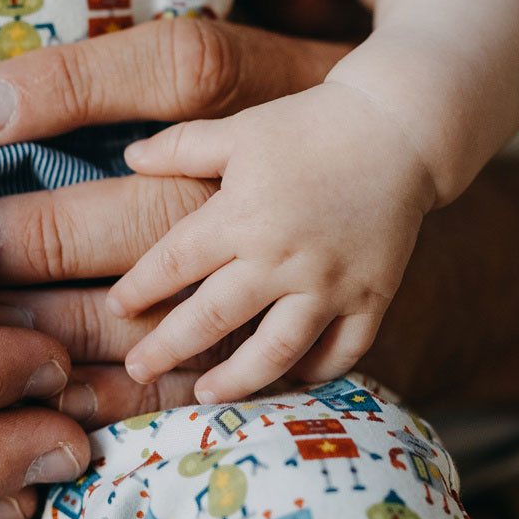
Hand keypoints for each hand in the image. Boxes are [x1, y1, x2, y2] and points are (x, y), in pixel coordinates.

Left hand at [111, 83, 435, 402]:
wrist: (400, 127)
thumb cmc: (310, 124)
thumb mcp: (240, 129)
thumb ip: (180, 147)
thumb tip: (128, 156)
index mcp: (241, 215)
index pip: (173, 264)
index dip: (139, 289)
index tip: (117, 307)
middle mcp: (282, 257)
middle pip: (212, 319)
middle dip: (166, 349)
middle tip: (136, 370)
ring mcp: (330, 284)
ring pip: (275, 352)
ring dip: (235, 380)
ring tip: (204, 394)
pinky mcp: (372, 297)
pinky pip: (342, 352)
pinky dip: (315, 373)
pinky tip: (287, 379)